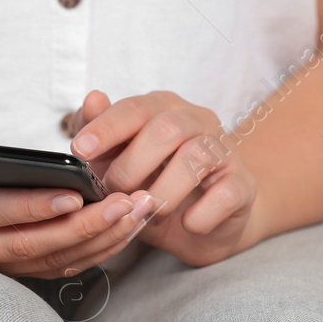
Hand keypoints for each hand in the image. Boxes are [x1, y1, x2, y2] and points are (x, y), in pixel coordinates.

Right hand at [0, 125, 152, 277]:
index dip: (31, 207)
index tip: (75, 193)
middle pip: (27, 246)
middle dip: (82, 227)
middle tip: (126, 203)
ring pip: (47, 262)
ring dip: (98, 241)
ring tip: (138, 212)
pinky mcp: (7, 275)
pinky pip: (55, 268)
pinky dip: (93, 252)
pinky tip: (125, 230)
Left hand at [69, 91, 260, 266]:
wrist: (201, 222)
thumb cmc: (153, 183)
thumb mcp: (118, 160)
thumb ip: (101, 131)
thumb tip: (92, 99)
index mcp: (163, 108)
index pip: (135, 108)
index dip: (106, 128)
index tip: (80, 149)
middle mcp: (197, 121)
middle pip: (165, 128)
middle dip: (131, 165)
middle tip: (114, 193)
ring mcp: (224, 151)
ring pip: (196, 157)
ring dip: (164, 191)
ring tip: (148, 211)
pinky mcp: (242, 185)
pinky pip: (224, 194)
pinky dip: (199, 215)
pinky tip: (185, 223)